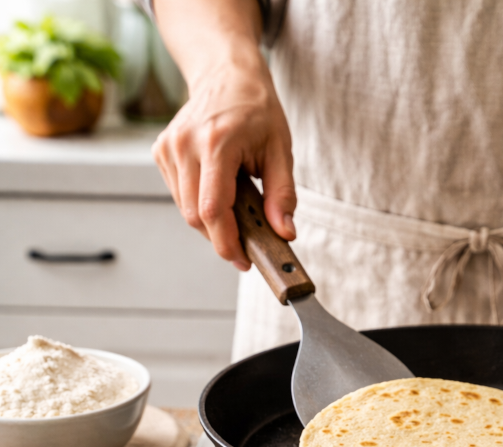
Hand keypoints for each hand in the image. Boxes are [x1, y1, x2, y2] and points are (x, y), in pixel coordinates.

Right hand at [152, 35, 294, 269]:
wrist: (226, 74)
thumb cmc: (256, 110)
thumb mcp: (281, 150)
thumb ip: (283, 195)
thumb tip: (285, 233)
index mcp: (216, 143)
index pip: (212, 209)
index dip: (226, 242)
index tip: (243, 260)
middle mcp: (185, 144)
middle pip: (195, 216)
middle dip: (220, 238)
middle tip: (244, 244)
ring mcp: (168, 147)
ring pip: (184, 209)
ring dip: (209, 222)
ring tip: (234, 209)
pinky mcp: (161, 152)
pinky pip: (178, 195)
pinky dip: (198, 204)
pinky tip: (216, 190)